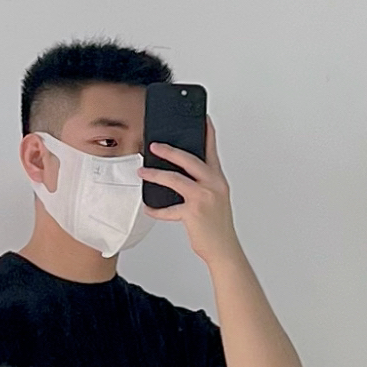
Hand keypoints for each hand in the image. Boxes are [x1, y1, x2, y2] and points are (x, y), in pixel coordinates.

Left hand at [142, 117, 239, 263]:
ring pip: (175, 179)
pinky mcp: (193, 213)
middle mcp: (213, 185)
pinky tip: (149, 208)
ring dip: (155, 175)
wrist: (223, 249)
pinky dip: (156, 210)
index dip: (207, 131)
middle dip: (169, 150)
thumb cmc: (217, 226)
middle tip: (154, 146)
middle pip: (189, 159)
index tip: (202, 117)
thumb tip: (179, 175)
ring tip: (142, 172)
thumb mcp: (215, 199)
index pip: (211, 149)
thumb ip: (202, 184)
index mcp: (218, 179)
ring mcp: (203, 198)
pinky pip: (169, 209)